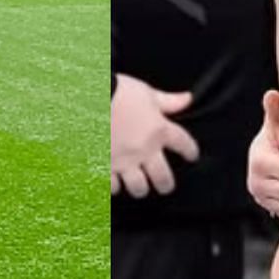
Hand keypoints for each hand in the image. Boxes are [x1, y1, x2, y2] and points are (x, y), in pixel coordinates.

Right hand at [111, 74, 199, 198]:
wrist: (87, 98)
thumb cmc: (117, 91)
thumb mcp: (145, 92)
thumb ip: (167, 101)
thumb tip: (187, 99)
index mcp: (159, 130)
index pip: (184, 144)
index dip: (190, 151)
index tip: (192, 155)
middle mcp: (145, 151)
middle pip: (163, 178)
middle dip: (166, 184)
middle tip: (165, 184)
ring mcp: (124, 162)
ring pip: (139, 187)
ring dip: (140, 187)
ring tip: (139, 185)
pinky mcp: (104, 167)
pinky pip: (113, 186)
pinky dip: (114, 185)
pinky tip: (114, 182)